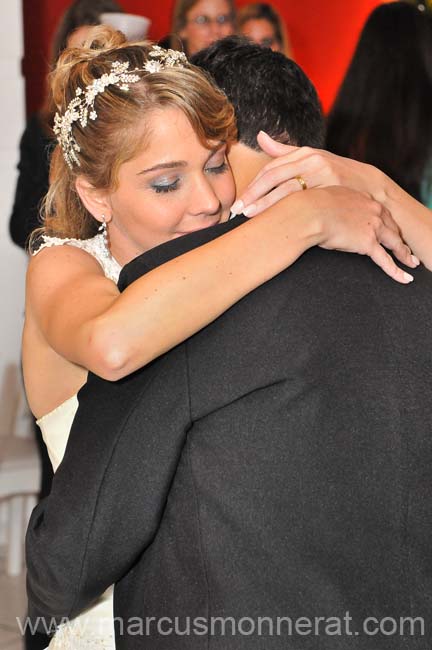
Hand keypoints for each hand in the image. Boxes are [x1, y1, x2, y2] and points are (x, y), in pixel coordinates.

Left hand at [231, 131, 386, 216]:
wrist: (369, 187)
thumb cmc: (335, 175)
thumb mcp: (312, 158)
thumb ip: (285, 151)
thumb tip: (260, 136)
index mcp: (304, 153)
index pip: (271, 168)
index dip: (252, 185)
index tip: (238, 200)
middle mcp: (312, 160)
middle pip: (274, 177)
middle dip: (253, 194)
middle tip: (237, 209)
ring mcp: (323, 174)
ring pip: (287, 189)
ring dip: (265, 203)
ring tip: (249, 215)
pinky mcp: (333, 189)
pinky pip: (305, 201)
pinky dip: (287, 210)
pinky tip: (275, 219)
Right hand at [292, 186, 417, 283]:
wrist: (309, 212)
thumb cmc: (309, 206)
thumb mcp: (325, 199)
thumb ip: (333, 204)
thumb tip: (323, 210)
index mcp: (363, 198)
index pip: (381, 212)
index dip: (387, 223)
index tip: (390, 229)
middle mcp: (373, 211)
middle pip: (392, 227)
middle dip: (400, 238)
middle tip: (406, 247)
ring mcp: (373, 227)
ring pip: (395, 243)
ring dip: (404, 254)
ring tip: (411, 262)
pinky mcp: (368, 243)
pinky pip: (385, 260)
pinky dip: (396, 271)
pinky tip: (404, 278)